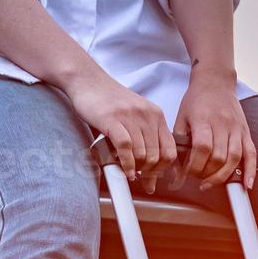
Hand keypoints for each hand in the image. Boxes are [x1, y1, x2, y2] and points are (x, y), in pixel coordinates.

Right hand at [63, 69, 175, 189]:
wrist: (87, 80)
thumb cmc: (109, 101)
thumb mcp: (135, 115)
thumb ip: (145, 134)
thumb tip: (150, 166)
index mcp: (156, 115)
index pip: (170, 150)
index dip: (163, 169)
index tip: (154, 177)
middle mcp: (147, 115)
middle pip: (156, 156)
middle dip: (148, 173)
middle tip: (140, 178)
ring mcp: (130, 117)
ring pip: (142, 154)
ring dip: (136, 169)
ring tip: (129, 172)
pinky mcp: (113, 120)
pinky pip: (126, 148)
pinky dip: (127, 164)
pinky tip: (125, 170)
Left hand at [174, 69, 254, 190]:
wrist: (215, 82)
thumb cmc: (196, 101)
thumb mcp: (181, 117)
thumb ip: (179, 143)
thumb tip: (176, 169)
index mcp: (203, 119)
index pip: (202, 148)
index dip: (194, 165)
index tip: (187, 173)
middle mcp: (222, 124)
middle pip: (219, 157)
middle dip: (206, 173)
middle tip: (197, 176)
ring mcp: (237, 129)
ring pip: (234, 159)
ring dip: (223, 176)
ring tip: (211, 182)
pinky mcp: (246, 133)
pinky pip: (251, 154)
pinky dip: (250, 171)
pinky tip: (247, 185)